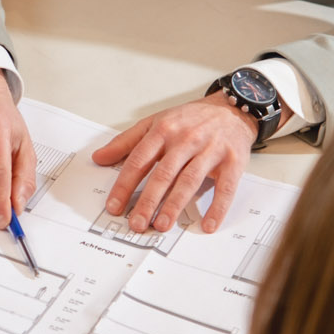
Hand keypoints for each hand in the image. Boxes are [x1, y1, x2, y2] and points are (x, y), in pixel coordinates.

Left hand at [92, 97, 257, 232]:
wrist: (232, 109)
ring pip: (190, 180)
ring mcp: (210, 150)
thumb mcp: (155, 122)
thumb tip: (99, 157)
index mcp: (164, 130)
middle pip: (163, 173)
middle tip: (137, 222)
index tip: (115, 206)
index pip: (139, 160)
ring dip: (175, 205)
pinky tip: (207, 224)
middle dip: (148, 200)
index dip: (125, 185)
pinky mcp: (233, 161)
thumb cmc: (191, 119)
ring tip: (162, 225)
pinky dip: (217, 207)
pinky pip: (225, 187)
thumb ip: (127, 142)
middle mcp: (186, 139)